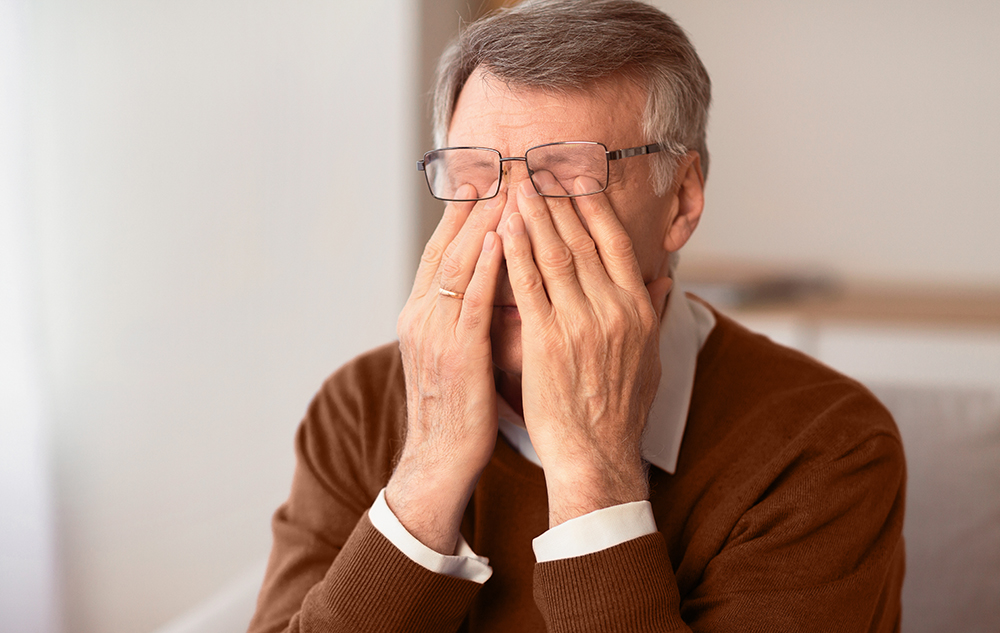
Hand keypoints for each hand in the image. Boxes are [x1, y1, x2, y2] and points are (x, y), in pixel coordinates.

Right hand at [387, 185, 504, 553]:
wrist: (437, 461)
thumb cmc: (456, 408)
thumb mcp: (454, 352)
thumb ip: (466, 313)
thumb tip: (491, 281)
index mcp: (421, 312)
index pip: (441, 246)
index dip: (462, 207)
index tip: (484, 169)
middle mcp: (421, 314)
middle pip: (446, 243)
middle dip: (472, 200)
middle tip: (497, 158)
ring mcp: (434, 332)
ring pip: (457, 263)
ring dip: (481, 220)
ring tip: (503, 181)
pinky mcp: (456, 354)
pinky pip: (470, 301)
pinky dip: (483, 266)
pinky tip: (499, 236)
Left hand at [503, 177, 672, 526]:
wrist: (598, 455)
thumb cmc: (621, 410)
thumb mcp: (651, 359)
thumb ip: (654, 314)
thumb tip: (663, 282)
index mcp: (638, 309)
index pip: (617, 243)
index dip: (595, 206)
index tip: (579, 177)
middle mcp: (613, 308)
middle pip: (583, 239)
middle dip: (559, 198)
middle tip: (539, 165)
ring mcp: (580, 323)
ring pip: (555, 254)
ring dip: (534, 215)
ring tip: (518, 184)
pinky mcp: (547, 340)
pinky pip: (529, 286)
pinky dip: (516, 252)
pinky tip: (504, 227)